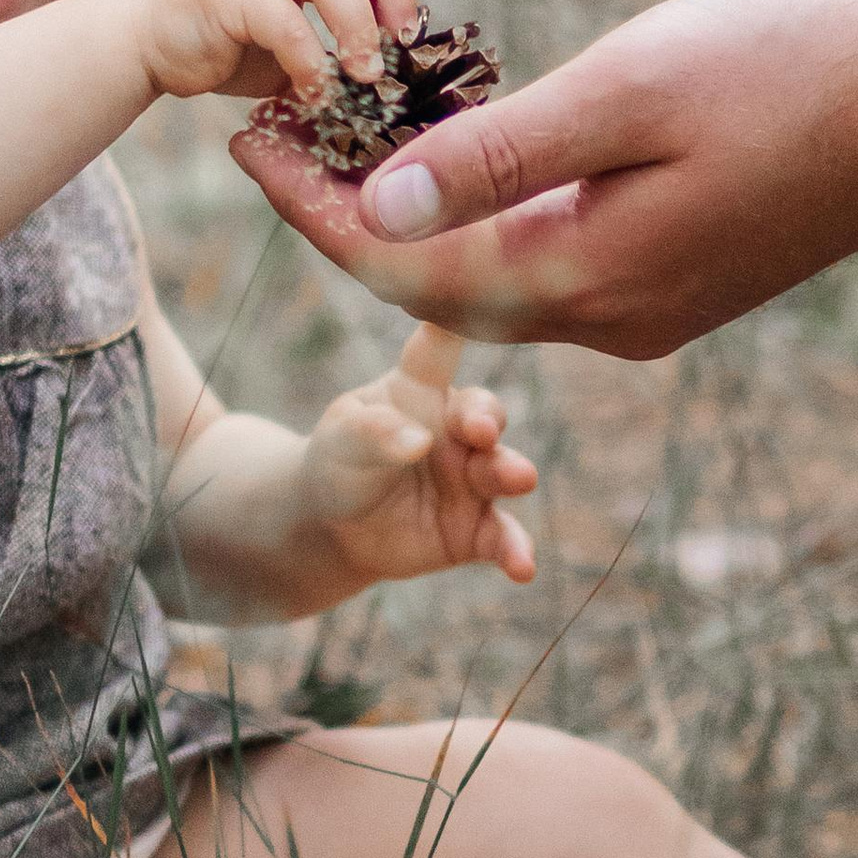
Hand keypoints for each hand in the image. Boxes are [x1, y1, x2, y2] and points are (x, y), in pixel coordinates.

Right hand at [128, 0, 418, 105]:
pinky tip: (315, 94)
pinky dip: (310, 64)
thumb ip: (331, 36)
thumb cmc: (221, 43)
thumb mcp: (289, 32)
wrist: (146, 43)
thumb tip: (386, 68)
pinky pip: (286, 24)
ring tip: (363, 76)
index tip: (408, 35)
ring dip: (356, 29)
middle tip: (395, 50)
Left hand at [238, 0, 857, 359]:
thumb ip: (500, 157)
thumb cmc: (784, 69)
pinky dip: (487, 225)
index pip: (405, 271)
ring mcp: (650, 311)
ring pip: (494, 286)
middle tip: (273, 142)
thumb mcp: (624, 94)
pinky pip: (551, 271)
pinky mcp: (681, 284)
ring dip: (416, 228)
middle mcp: (609, 321)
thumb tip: (381, 206)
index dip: (314, 212)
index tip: (245, 145)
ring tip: (343, 149)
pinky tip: (459, 165)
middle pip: (436, 292)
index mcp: (584, 281)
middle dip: (346, 223)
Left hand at [295, 323, 538, 585]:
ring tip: (518, 478)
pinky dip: (515, 550)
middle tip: (479, 427)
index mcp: (419, 388)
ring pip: (502, 470)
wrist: (335, 527)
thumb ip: (374, 432)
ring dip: (512, 471)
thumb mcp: (340, 439)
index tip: (484, 291)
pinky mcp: (476, 529)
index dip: (459, 321)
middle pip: (483, 412)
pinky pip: (502, 537)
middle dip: (486, 416)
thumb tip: (417, 441)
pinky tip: (523, 566)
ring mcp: (472, 478)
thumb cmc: (339, 462)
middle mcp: (456, 427)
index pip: (439, 347)